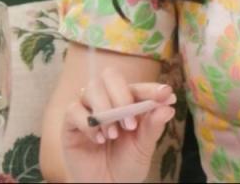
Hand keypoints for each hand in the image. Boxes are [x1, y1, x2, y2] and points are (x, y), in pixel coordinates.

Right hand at [61, 67, 176, 182]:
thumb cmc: (127, 164)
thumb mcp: (143, 147)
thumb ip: (153, 127)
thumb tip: (168, 108)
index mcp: (130, 101)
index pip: (138, 86)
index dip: (150, 89)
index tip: (165, 95)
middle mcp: (108, 99)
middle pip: (110, 76)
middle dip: (122, 95)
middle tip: (130, 122)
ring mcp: (88, 109)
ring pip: (92, 88)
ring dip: (105, 109)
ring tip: (113, 134)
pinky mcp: (71, 123)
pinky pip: (74, 110)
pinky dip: (88, 123)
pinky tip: (98, 139)